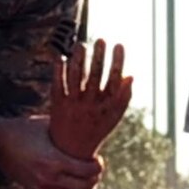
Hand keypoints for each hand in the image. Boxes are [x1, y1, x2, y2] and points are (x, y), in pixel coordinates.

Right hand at [0, 116, 102, 188]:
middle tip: (96, 171)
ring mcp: (41, 187)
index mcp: (55, 160)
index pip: (88, 171)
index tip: (98, 160)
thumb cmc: (22, 129)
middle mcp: (49, 178)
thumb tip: (85, 124)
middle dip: (94, 180)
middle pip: (83, 187)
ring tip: (89, 184)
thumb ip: (65, 129)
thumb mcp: (47, 125)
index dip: (98, 167)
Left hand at [48, 39, 132, 160]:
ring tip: (82, 45)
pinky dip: (59, 70)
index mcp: (106, 107)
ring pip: (76, 77)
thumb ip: (123, 97)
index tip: (119, 44)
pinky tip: (62, 56)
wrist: (71, 149)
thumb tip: (130, 75)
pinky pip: (58, 83)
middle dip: (99, 56)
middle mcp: (90, 105)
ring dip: (79, 59)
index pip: (114, 79)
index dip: (117, 61)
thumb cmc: (96, 127)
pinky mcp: (57, 104)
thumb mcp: (113, 116)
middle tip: (101, 39)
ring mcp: (73, 104)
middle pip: (95, 75)